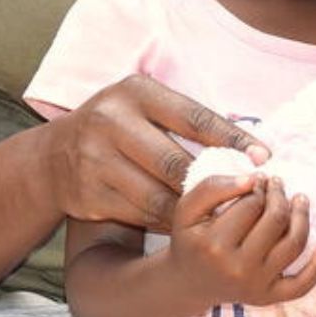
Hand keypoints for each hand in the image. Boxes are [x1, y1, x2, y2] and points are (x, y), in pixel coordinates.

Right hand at [45, 76, 267, 230]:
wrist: (52, 159)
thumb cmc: (116, 128)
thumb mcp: (141, 107)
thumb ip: (185, 120)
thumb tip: (246, 147)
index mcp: (134, 92)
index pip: (193, 117)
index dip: (232, 139)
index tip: (263, 157)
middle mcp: (111, 121)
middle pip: (176, 162)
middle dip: (214, 184)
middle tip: (245, 196)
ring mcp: (96, 160)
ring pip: (160, 196)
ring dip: (194, 211)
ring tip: (222, 215)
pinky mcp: (89, 194)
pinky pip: (142, 215)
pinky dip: (168, 222)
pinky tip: (185, 224)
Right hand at [166, 174, 315, 311]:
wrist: (188, 283)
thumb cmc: (190, 240)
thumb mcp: (187, 209)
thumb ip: (214, 187)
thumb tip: (253, 179)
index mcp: (214, 244)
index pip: (251, 204)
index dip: (258, 186)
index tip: (258, 180)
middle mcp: (237, 267)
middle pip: (275, 220)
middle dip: (280, 196)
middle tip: (278, 184)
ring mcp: (256, 284)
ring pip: (293, 244)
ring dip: (302, 216)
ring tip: (300, 200)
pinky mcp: (269, 297)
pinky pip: (303, 284)